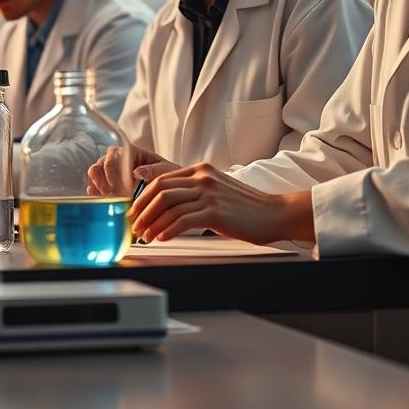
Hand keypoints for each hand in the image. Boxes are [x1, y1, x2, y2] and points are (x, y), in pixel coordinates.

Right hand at [86, 145, 180, 195]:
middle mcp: (117, 159)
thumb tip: (136, 172)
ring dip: (97, 186)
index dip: (112, 169)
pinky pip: (94, 186)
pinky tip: (101, 201)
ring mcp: (109, 172)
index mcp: (130, 151)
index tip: (120, 186)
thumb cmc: (168, 176)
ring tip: (107, 198)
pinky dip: (95, 193)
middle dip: (102, 179)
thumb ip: (153, 170)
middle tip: (111, 194)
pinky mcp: (106, 185)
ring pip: (94, 174)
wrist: (169, 187)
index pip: (114, 154)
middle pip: (100, 164)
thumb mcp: (165, 171)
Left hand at [128, 163, 314, 243]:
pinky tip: (162, 238)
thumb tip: (165, 205)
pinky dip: (168, 230)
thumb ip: (193, 191)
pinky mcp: (215, 212)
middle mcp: (203, 178)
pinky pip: (183, 221)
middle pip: (160, 191)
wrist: (274, 213)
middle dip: (142, 210)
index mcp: (200, 170)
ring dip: (152, 223)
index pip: (161, 179)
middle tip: (134, 226)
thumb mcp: (216, 189)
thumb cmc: (245, 207)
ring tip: (145, 236)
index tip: (135, 211)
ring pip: (168, 206)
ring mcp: (209, 194)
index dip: (143, 196)